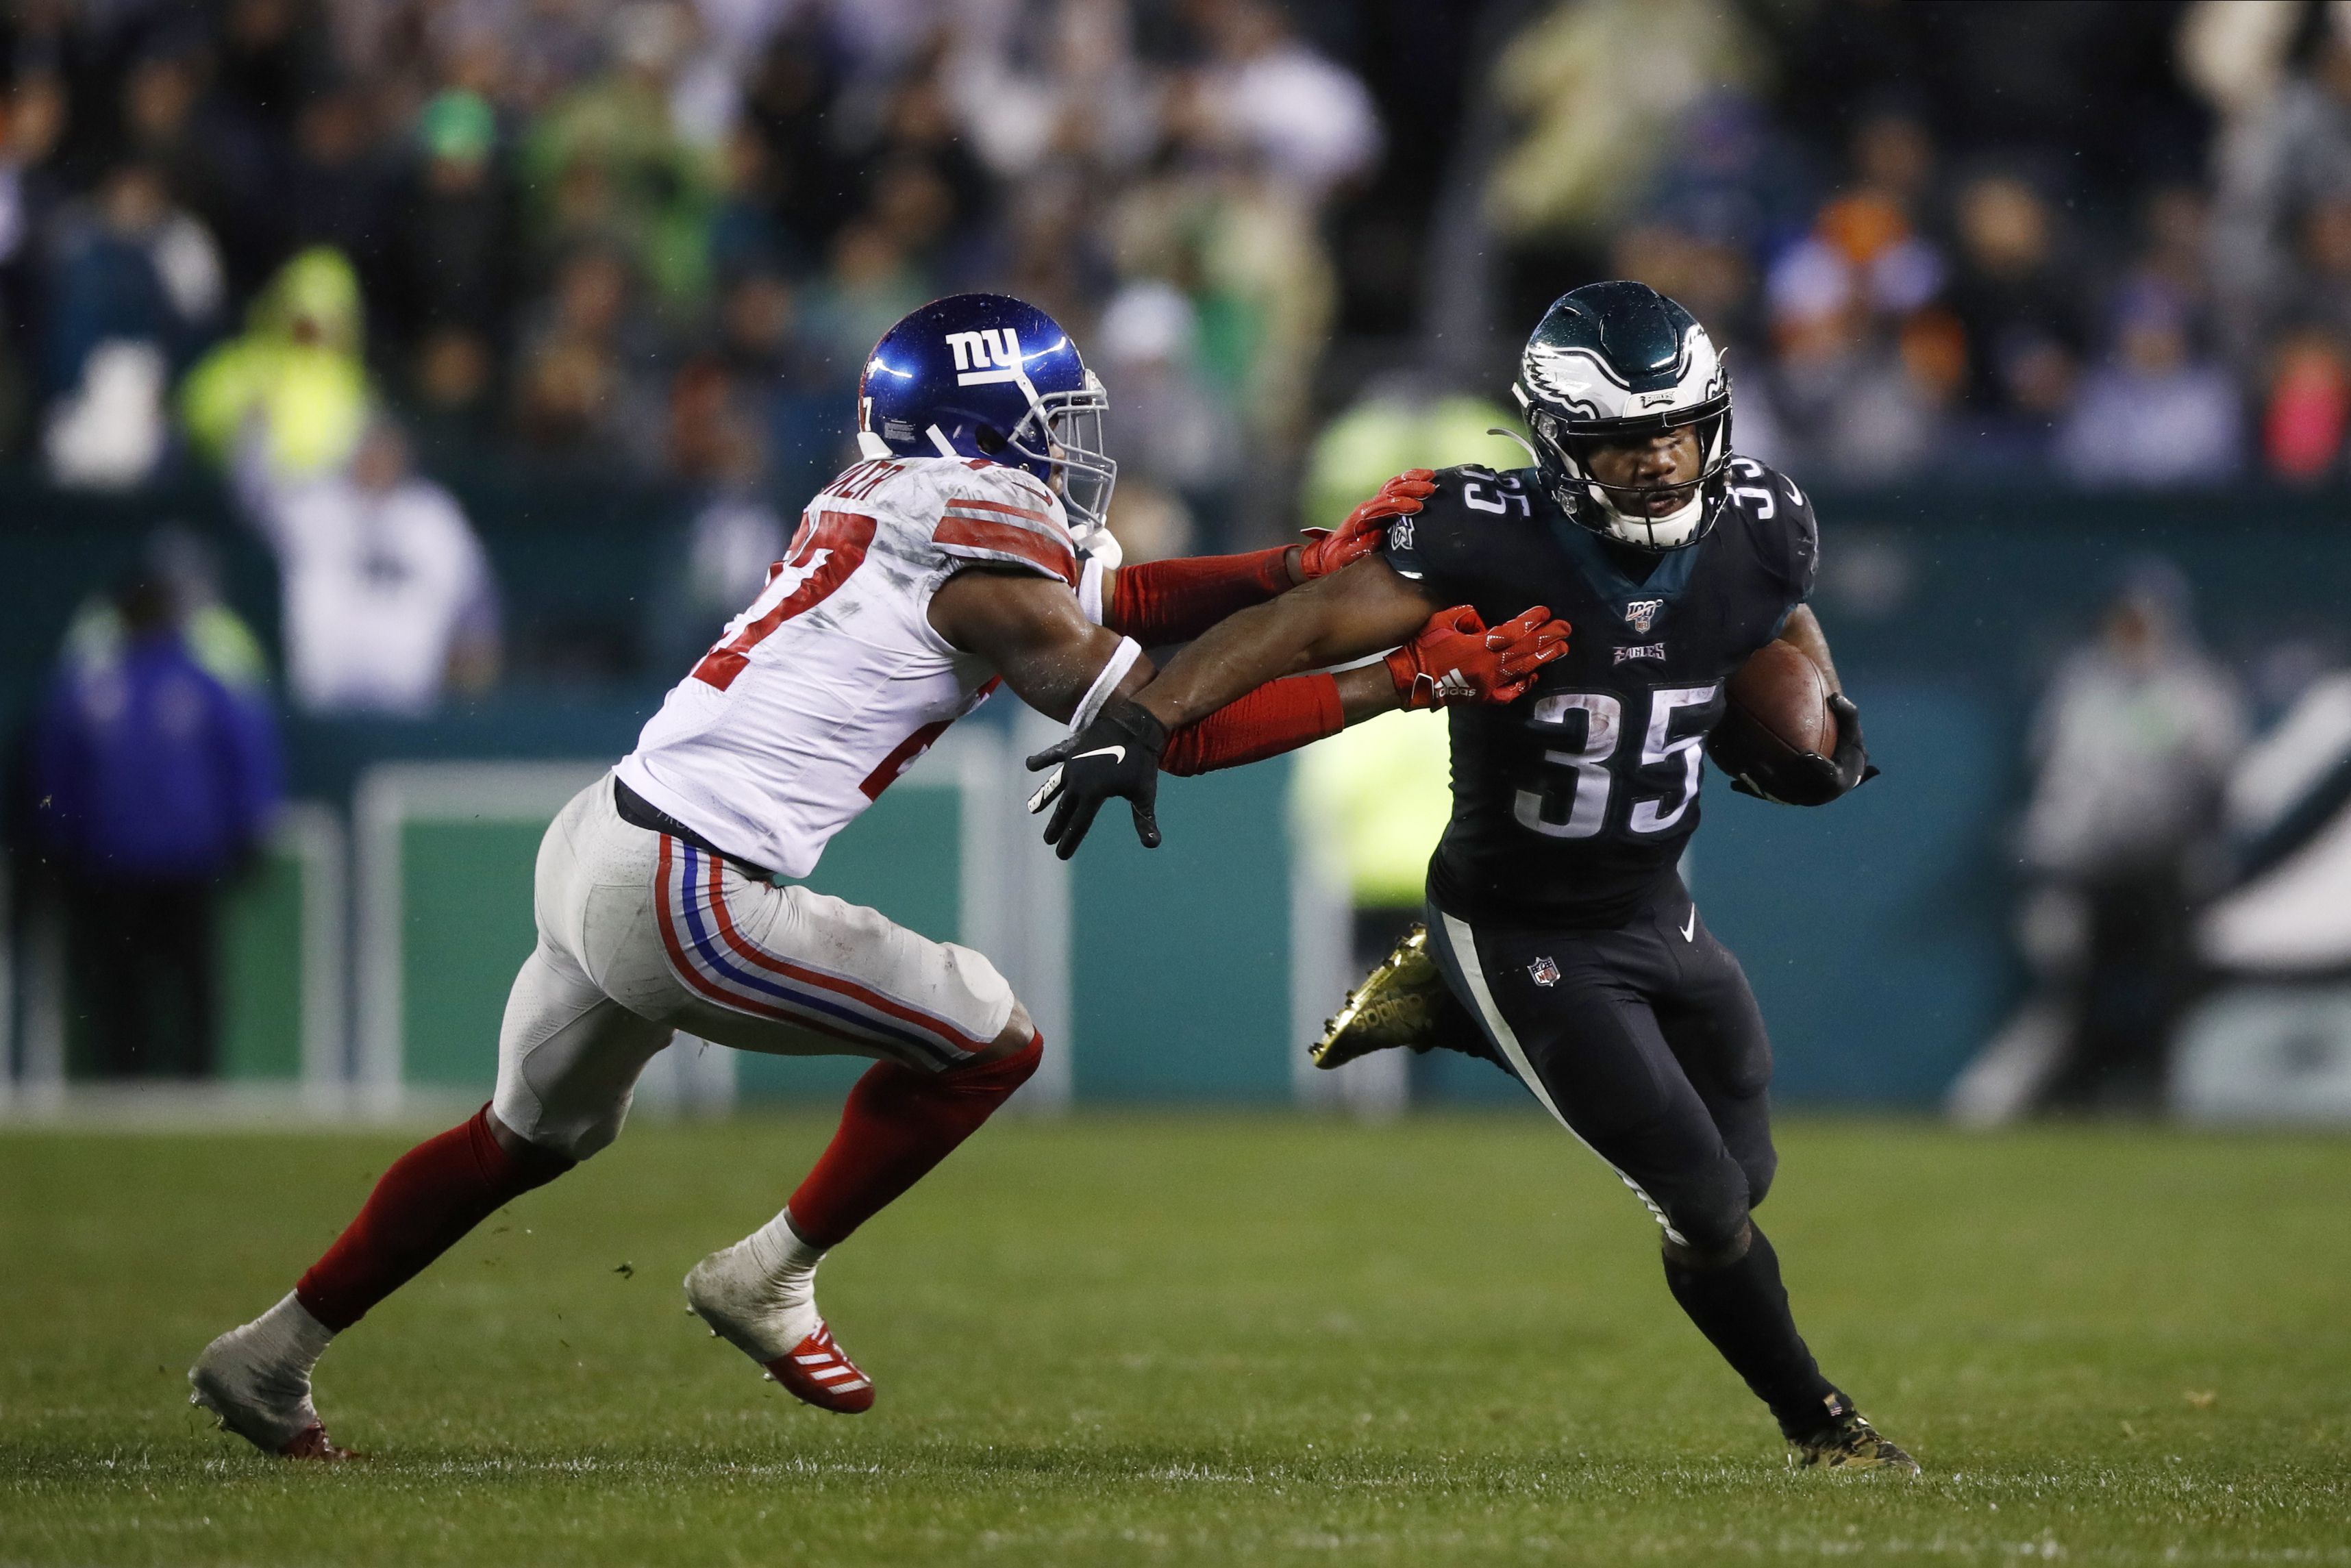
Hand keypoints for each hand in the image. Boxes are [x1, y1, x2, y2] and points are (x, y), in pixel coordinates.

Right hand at [1024, 697, 1171, 857]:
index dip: (1070, 840)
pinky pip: (1053, 755)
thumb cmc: (1142, 761)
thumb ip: (1144, 819)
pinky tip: (1030, 765)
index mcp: (1093, 795)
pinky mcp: (1072, 747)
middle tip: (1048, 840)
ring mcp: (1073, 763)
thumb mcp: (1144, 793)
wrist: (1136, 724)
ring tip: (1032, 809)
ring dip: (1044, 798)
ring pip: (1054, 785)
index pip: (1078, 824)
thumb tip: (1153, 844)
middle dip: (1056, 826)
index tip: (1061, 855)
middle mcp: (1078, 781)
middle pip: (1064, 809)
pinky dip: (1042, 759)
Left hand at [1295, 468, 1436, 579]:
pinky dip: (1409, 481)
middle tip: (1431, 488)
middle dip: (1412, 488)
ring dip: (1412, 479)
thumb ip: (1359, 548)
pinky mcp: (1380, 507)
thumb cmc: (1337, 557)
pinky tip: (1424, 479)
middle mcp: (1370, 507)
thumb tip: (1378, 537)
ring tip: (1432, 476)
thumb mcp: (1343, 557)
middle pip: (1392, 491)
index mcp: (1363, 517)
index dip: (1401, 504)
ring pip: (1394, 486)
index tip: (1418, 507)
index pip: (1384, 506)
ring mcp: (1375, 505)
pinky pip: (1395, 490)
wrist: (1329, 552)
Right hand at [1383, 604, 1570, 709]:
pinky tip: (1534, 676)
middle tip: (1566, 629)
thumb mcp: (1442, 620)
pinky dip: (1524, 685)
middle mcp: (1488, 666)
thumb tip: (1483, 620)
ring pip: (1522, 670)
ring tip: (1562, 649)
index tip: (1545, 612)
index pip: (1512, 632)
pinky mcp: (1484, 697)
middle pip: (1525, 651)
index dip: (1530, 622)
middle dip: (1548, 639)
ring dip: (1544, 659)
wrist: (1411, 680)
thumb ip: (1466, 614)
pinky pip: (1509, 693)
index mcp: (1478, 646)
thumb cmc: (1424, 648)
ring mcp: (1489, 684)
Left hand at [1726, 692, 1880, 804]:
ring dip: (1760, 785)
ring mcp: (1802, 798)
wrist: (1844, 767)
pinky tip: (1734, 780)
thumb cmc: (1848, 745)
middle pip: (1797, 791)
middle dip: (1778, 781)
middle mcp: (1819, 794)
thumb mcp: (1852, 729)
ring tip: (1742, 770)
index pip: (1830, 776)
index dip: (1819, 767)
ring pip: (1779, 795)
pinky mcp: (1789, 798)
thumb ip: (1847, 714)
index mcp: (1840, 780)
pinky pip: (1769, 794)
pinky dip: (1753, 788)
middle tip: (1760, 766)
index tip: (1805, 755)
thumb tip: (1834, 696)